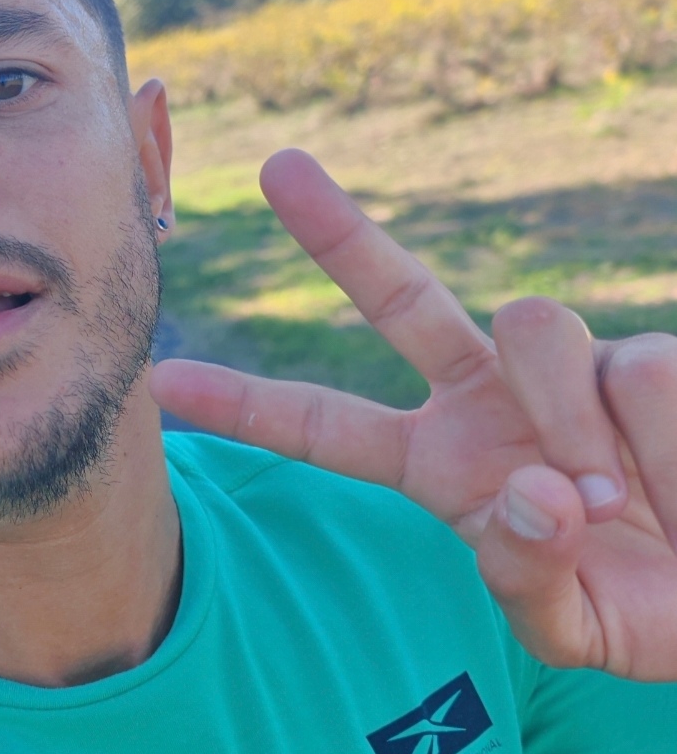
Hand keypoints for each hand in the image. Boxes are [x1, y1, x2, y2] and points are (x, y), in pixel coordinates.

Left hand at [150, 149, 676, 680]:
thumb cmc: (644, 605)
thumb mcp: (571, 625)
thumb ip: (529, 577)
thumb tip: (531, 492)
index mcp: (437, 462)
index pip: (325, 427)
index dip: (247, 407)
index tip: (165, 382)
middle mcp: (485, 396)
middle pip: (399, 295)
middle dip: (336, 233)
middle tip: (273, 166)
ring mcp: (561, 369)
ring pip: (533, 322)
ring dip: (572, 420)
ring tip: (614, 499)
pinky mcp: (642, 357)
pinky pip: (636, 369)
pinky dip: (658, 442)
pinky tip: (676, 480)